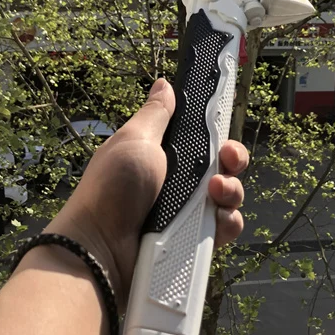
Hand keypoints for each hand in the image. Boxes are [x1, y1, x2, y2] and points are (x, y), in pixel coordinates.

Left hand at [45, 78, 248, 307]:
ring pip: (228, 196)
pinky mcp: (192, 241)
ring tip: (215, 193)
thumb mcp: (135, 140)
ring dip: (231, 190)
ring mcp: (186, 213)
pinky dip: (227, 222)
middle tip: (226, 161)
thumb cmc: (113, 188)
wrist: (101, 250)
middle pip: (222, 165)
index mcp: (162, 154)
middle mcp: (177, 182)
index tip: (223, 132)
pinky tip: (218, 220)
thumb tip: (164, 83)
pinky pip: (224, 228)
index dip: (218, 133)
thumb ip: (156, 113)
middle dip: (233, 159)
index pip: (202, 138)